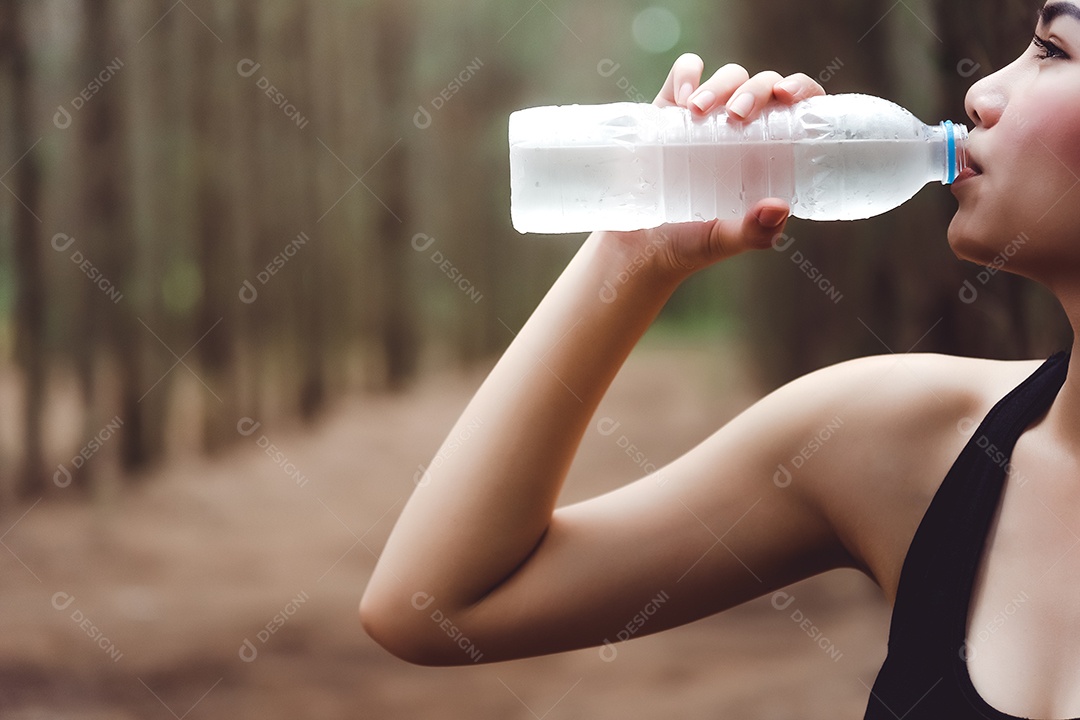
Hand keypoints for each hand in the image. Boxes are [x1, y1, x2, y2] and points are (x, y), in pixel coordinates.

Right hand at [605, 54, 826, 283]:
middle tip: (736, 115)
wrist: (636, 245)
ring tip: (696, 110)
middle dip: (755, 90)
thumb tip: (779, 207)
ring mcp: (707, 117)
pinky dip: (687, 72)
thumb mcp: (724, 241)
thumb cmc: (689, 244)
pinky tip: (681, 97)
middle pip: (764, 86)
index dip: (802, 90)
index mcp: (768, 156)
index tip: (788, 96)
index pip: (798, 109)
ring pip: (730, 76)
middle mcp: (743, 130)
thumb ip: (753, 233)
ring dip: (720, 84)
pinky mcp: (671, 110)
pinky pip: (686, 72)